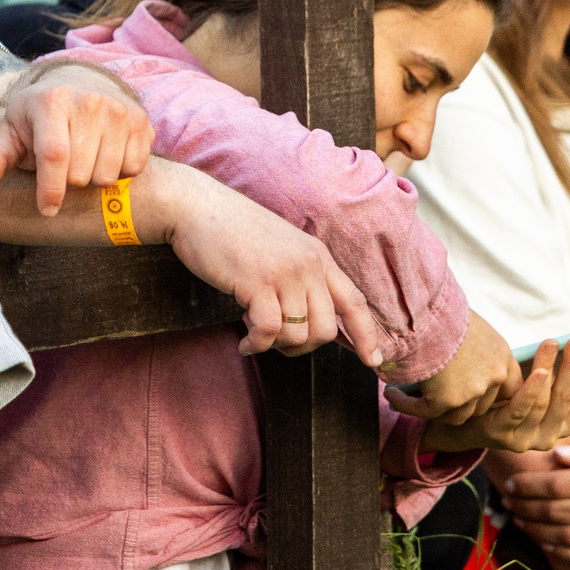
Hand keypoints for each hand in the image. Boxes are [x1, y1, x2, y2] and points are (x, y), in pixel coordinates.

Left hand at [0, 62, 153, 214]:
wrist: (78, 86)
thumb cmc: (38, 118)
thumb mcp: (13, 133)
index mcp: (52, 102)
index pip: (54, 155)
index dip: (50, 189)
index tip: (46, 210)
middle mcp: (89, 101)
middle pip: (80, 173)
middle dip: (68, 181)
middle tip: (63, 166)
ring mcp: (119, 110)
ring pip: (107, 177)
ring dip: (93, 179)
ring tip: (83, 159)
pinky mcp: (142, 122)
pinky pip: (132, 170)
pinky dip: (119, 172)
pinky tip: (105, 154)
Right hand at [149, 167, 382, 356]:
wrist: (195, 207)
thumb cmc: (230, 229)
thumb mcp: (280, 247)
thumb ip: (299, 275)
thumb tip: (306, 320)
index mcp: (318, 256)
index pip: (354, 302)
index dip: (367, 335)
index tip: (374, 362)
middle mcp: (308, 264)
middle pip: (326, 329)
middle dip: (302, 347)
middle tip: (276, 342)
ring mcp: (284, 273)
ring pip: (298, 335)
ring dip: (274, 345)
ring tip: (253, 333)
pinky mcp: (257, 283)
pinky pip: (268, 331)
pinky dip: (256, 344)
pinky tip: (244, 342)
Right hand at [390, 312, 519, 425]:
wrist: (423, 307)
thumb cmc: (438, 306)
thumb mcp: (466, 322)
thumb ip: (470, 343)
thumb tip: (453, 351)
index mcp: (502, 356)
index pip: (510, 389)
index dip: (491, 395)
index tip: (472, 393)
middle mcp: (494, 376)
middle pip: (481, 406)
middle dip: (458, 404)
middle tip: (434, 397)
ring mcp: (474, 390)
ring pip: (455, 415)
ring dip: (431, 409)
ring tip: (406, 397)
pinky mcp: (448, 398)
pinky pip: (426, 412)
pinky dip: (407, 405)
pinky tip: (392, 395)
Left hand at [412, 335, 569, 452]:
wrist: (461, 421)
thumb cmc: (501, 395)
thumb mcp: (529, 384)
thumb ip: (550, 370)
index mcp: (563, 422)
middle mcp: (551, 434)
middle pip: (568, 396)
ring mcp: (529, 438)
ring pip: (546, 401)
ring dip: (552, 370)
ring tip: (555, 343)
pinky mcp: (505, 436)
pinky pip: (520, 410)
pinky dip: (532, 390)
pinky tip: (539, 371)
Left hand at [500, 437, 569, 568]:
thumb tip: (556, 454)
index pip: (556, 485)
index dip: (528, 486)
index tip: (510, 483)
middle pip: (558, 512)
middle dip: (525, 507)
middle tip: (506, 501)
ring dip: (539, 531)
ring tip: (520, 520)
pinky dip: (567, 555)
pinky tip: (549, 545)